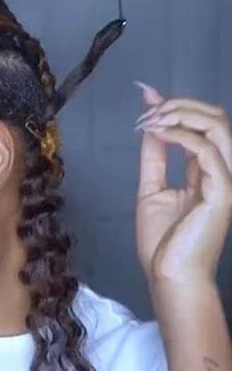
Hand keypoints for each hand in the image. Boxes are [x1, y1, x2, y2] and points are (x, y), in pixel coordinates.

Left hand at [134, 82, 231, 285]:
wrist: (169, 276)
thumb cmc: (163, 242)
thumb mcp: (152, 189)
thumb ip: (155, 157)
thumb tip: (151, 124)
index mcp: (208, 172)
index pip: (201, 128)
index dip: (175, 107)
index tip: (147, 95)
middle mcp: (222, 171)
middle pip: (215, 120)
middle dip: (180, 106)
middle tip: (149, 110)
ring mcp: (226, 181)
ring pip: (218, 127)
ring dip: (182, 115)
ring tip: (153, 118)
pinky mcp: (222, 192)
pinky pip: (208, 151)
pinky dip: (181, 136)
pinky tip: (158, 133)